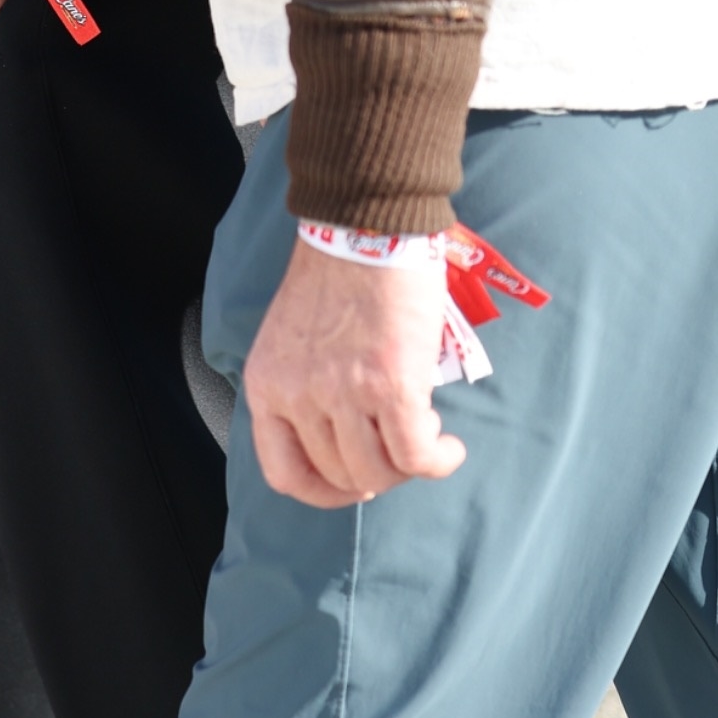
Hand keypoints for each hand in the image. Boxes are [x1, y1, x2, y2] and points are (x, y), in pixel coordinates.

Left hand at [241, 236, 468, 507]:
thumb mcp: (293, 339)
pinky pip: (417, 454)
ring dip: (410, 467)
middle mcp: (299, 395)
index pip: (284, 473)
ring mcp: (344, 393)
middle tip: (401, 448)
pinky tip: (449, 448)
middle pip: (341, 476)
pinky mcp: (391, 385)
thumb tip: (344, 438)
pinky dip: (439, 460)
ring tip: (427, 441)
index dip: (324, 491)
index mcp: (267, 385)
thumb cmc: (336, 273)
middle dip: (377, 474)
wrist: (364, 225)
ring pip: (380, 472)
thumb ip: (305, 386)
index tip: (352, 484)